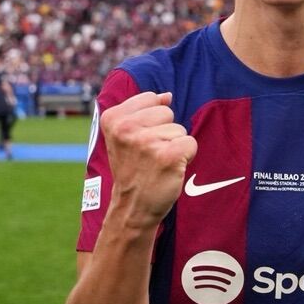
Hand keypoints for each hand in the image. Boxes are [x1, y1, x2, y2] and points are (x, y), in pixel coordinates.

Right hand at [100, 90, 197, 227]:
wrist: (132, 207)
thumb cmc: (133, 168)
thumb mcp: (125, 135)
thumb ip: (143, 110)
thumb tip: (166, 96)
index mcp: (113, 118)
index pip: (151, 99)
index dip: (152, 120)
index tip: (139, 141)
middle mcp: (126, 128)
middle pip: (167, 113)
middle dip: (165, 132)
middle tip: (150, 154)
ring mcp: (146, 142)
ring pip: (179, 129)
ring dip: (174, 146)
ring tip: (157, 163)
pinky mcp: (167, 156)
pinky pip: (191, 143)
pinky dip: (186, 156)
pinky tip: (170, 168)